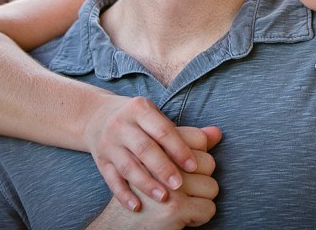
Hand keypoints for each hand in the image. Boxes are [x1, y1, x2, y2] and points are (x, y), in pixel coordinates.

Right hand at [85, 94, 218, 211]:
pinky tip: (137, 206)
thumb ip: (188, 131)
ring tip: (164, 197)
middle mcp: (121, 125)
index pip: (163, 130)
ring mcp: (109, 144)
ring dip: (146, 184)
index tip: (194, 166)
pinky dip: (124, 194)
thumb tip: (217, 135)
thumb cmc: (140, 122)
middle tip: (180, 185)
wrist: (97, 119)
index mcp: (139, 110)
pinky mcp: (101, 161)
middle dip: (163, 168)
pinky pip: (111, 180)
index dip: (179, 148)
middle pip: (144, 149)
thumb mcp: (159, 119)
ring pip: (128, 166)